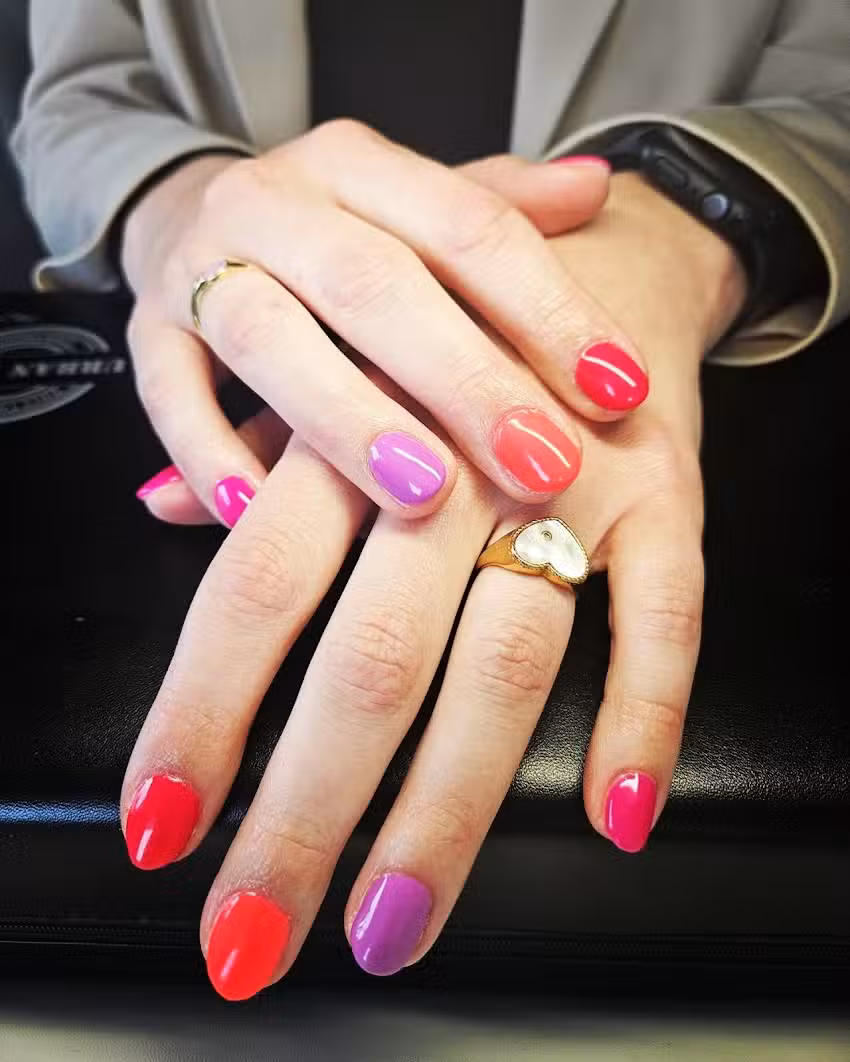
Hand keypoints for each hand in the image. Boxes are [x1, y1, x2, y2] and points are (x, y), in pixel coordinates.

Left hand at [121, 174, 745, 999]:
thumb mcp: (341, 353)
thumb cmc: (449, 317)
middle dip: (306, 808)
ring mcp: (578, 481)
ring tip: (395, 920)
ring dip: (447, 807)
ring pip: (509, 662)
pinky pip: (668, 616)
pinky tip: (612, 815)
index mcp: (357, 423)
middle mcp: (460, 460)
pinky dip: (646, 715)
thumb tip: (159, 506)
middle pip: (374, 653)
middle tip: (255, 934)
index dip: (205, 709)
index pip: (258, 583)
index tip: (161, 826)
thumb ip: (252, 438)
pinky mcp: (671, 494)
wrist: (595, 247)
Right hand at [124, 122, 648, 525]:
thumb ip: (502, 207)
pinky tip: (260, 513)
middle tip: (542, 462)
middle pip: (374, 285)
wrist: (196, 216)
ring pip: (268, 337)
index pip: (469, 226)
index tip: (619, 390)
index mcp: (359, 165)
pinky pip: (170, 397)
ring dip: (346, 419)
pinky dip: (211, 457)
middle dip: (464, 380)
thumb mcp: (417, 207)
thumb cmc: (338, 234)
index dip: (550, 308)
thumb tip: (597, 187)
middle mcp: (277, 204)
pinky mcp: (148, 334)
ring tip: (423, 493)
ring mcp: (201, 266)